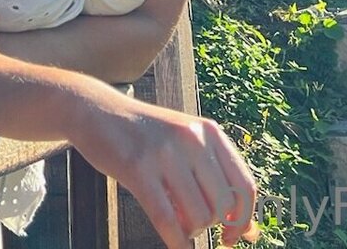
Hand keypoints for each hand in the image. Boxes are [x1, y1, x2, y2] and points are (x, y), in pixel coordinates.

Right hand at [74, 93, 258, 248]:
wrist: (96, 110)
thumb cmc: (145, 135)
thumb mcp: (185, 144)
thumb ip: (216, 180)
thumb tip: (250, 232)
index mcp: (209, 131)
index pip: (245, 186)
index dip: (243, 219)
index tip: (233, 236)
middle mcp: (191, 138)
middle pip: (222, 206)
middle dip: (212, 225)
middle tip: (194, 225)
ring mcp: (164, 152)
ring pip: (197, 216)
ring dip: (190, 231)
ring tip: (177, 222)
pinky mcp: (137, 168)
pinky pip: (167, 219)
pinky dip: (177, 242)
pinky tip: (176, 245)